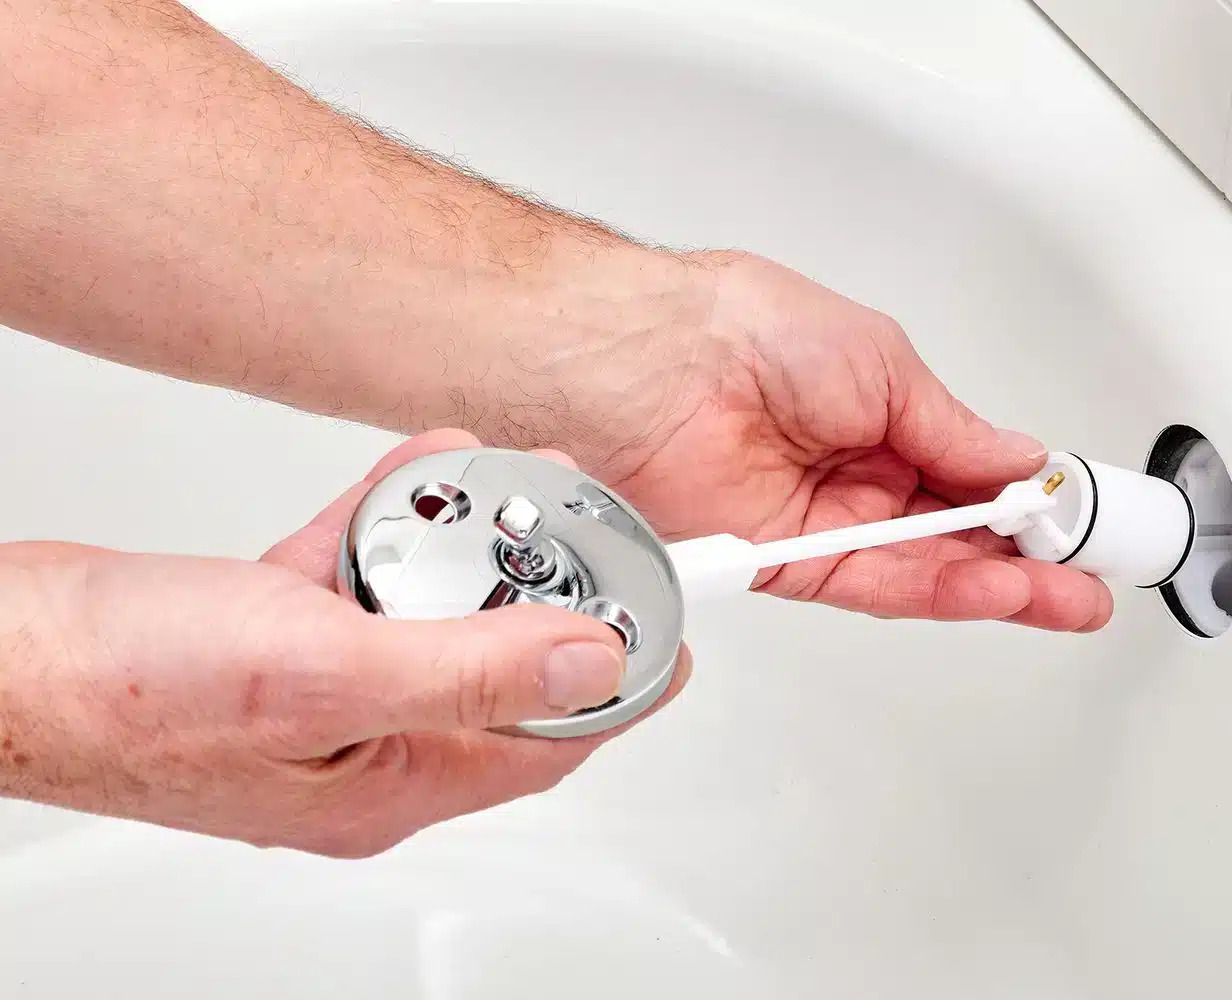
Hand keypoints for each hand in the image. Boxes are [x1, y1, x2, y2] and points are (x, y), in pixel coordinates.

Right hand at [0, 430, 687, 857]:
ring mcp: (321, 693)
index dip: (621, 680)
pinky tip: (412, 473)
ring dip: (461, 544)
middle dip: (538, 589)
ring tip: (492, 479)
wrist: (3, 652)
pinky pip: (362, 578)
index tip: (672, 619)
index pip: (550, 739)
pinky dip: (389, 525)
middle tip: (571, 520)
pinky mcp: (278, 639)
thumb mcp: (323, 673)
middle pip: (495, 667)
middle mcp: (366, 747)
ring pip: (428, 612)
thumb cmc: (126, 689)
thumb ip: (467, 669)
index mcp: (391, 783)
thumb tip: (591, 661)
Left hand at [581, 252, 1113, 630]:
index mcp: (881, 412)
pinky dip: (937, 590)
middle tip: (1089, 579)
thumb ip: (951, 431)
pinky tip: (993, 590)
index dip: (1028, 502)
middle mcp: (854, 470)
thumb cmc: (747, 330)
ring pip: (925, 568)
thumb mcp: (884, 365)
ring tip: (1064, 596)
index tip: (1078, 522)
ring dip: (998, 585)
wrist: (652, 364)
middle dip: (1029, 559)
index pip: (972, 471)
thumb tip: (1018, 460)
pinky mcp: (785, 560)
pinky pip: (874, 584)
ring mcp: (822, 518)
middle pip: (956, 531)